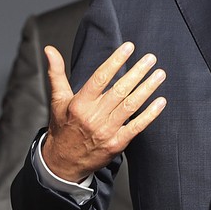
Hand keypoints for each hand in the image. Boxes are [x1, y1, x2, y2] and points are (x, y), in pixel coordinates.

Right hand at [42, 42, 166, 181]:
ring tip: (160, 74)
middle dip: (137, 72)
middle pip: (119, 90)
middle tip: (151, 58)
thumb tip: (49, 49)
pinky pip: (136, 126)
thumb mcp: (57, 100)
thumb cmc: (62, 127)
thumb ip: (56, 73)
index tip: (129, 47)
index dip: (115, 61)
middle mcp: (94, 116)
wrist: (63, 162)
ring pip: (130, 106)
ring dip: (147, 89)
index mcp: (80, 103)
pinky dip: (150, 114)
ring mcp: (106, 131)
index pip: (100, 78)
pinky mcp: (116, 143)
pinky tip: (161, 102)